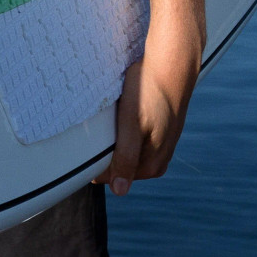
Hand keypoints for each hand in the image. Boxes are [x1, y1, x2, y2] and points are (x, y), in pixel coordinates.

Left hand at [94, 29, 199, 194]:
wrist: (172, 65)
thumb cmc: (150, 91)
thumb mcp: (132, 123)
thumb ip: (126, 157)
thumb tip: (119, 191)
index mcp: (151, 166)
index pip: (111, 177)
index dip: (95, 161)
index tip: (84, 142)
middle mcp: (158, 161)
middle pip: (119, 164)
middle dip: (105, 149)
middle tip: (98, 124)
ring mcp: (159, 147)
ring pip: (125, 150)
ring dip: (115, 137)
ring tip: (110, 116)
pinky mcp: (159, 132)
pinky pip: (134, 138)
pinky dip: (124, 129)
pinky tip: (122, 113)